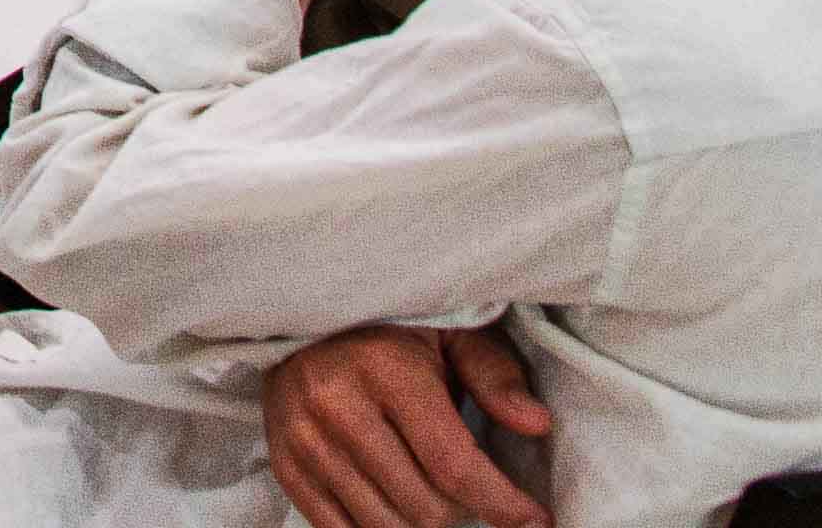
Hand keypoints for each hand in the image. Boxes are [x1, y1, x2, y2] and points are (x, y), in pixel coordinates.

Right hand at [263, 323, 552, 527]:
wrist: (298, 316)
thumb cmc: (388, 326)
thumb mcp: (450, 330)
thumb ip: (494, 375)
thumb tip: (537, 424)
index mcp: (385, 369)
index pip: (453, 465)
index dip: (502, 504)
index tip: (534, 519)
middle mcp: (337, 406)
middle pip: (425, 508)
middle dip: (462, 510)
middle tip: (469, 488)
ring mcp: (304, 440)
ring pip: (386, 527)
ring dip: (421, 523)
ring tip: (430, 491)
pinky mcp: (284, 466)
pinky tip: (394, 505)